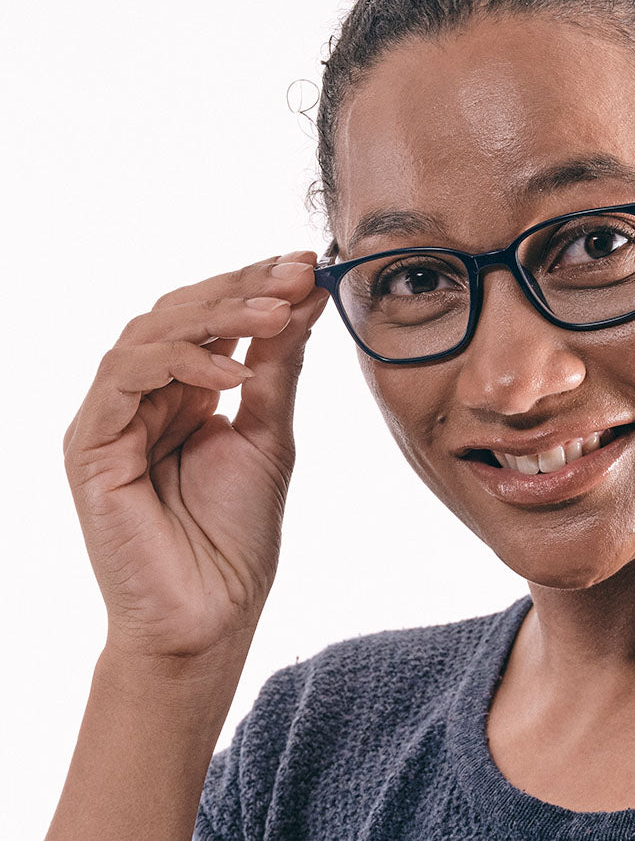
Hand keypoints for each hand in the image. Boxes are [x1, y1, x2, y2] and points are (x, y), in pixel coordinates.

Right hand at [62, 251, 328, 662]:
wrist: (211, 613)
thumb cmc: (236, 534)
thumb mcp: (268, 431)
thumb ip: (278, 364)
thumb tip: (307, 293)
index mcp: (183, 390)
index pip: (212, 314)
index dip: (256, 282)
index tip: (307, 260)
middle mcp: (143, 396)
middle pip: (178, 311)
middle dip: (241, 285)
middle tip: (295, 271)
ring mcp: (111, 417)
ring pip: (148, 332)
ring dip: (216, 314)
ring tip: (275, 314)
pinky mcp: (89, 445)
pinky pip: (125, 378)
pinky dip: (181, 363)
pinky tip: (232, 373)